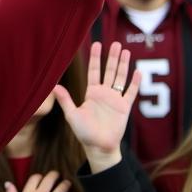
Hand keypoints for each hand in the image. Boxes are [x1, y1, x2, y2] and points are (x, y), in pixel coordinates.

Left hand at [54, 42, 140, 171]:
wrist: (98, 147)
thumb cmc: (83, 132)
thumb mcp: (72, 115)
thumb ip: (65, 100)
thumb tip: (54, 86)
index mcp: (91, 93)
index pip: (94, 71)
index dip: (95, 58)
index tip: (97, 44)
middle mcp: (104, 94)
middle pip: (109, 71)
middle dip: (112, 57)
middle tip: (116, 44)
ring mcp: (115, 100)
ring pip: (120, 78)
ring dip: (123, 65)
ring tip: (126, 51)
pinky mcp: (124, 108)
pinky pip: (130, 93)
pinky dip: (134, 83)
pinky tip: (137, 72)